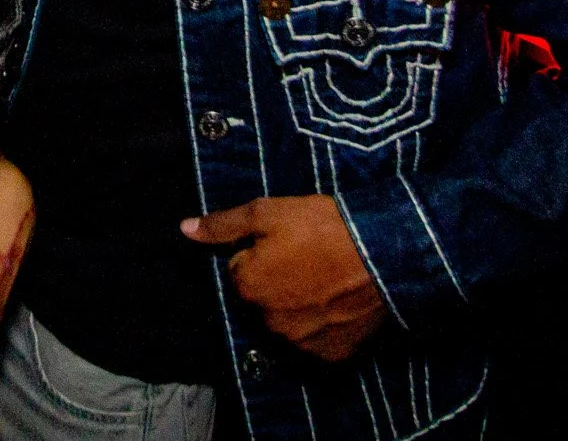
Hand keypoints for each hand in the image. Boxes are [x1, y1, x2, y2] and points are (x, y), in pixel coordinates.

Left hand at [183, 195, 385, 362]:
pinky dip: (324, 327)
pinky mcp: (331, 355)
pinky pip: (318, 341)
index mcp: (247, 286)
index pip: (241, 270)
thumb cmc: (323, 227)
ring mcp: (301, 343)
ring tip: (327, 279)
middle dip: (278, 281)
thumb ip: (224, 224)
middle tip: (309, 259)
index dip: (262, 253)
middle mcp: (268, 322)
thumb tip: (185, 229)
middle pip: (263, 299)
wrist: (383, 253)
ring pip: (289, 322)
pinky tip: (339, 303)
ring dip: (299, 306)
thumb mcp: (267, 212)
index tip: (288, 242)